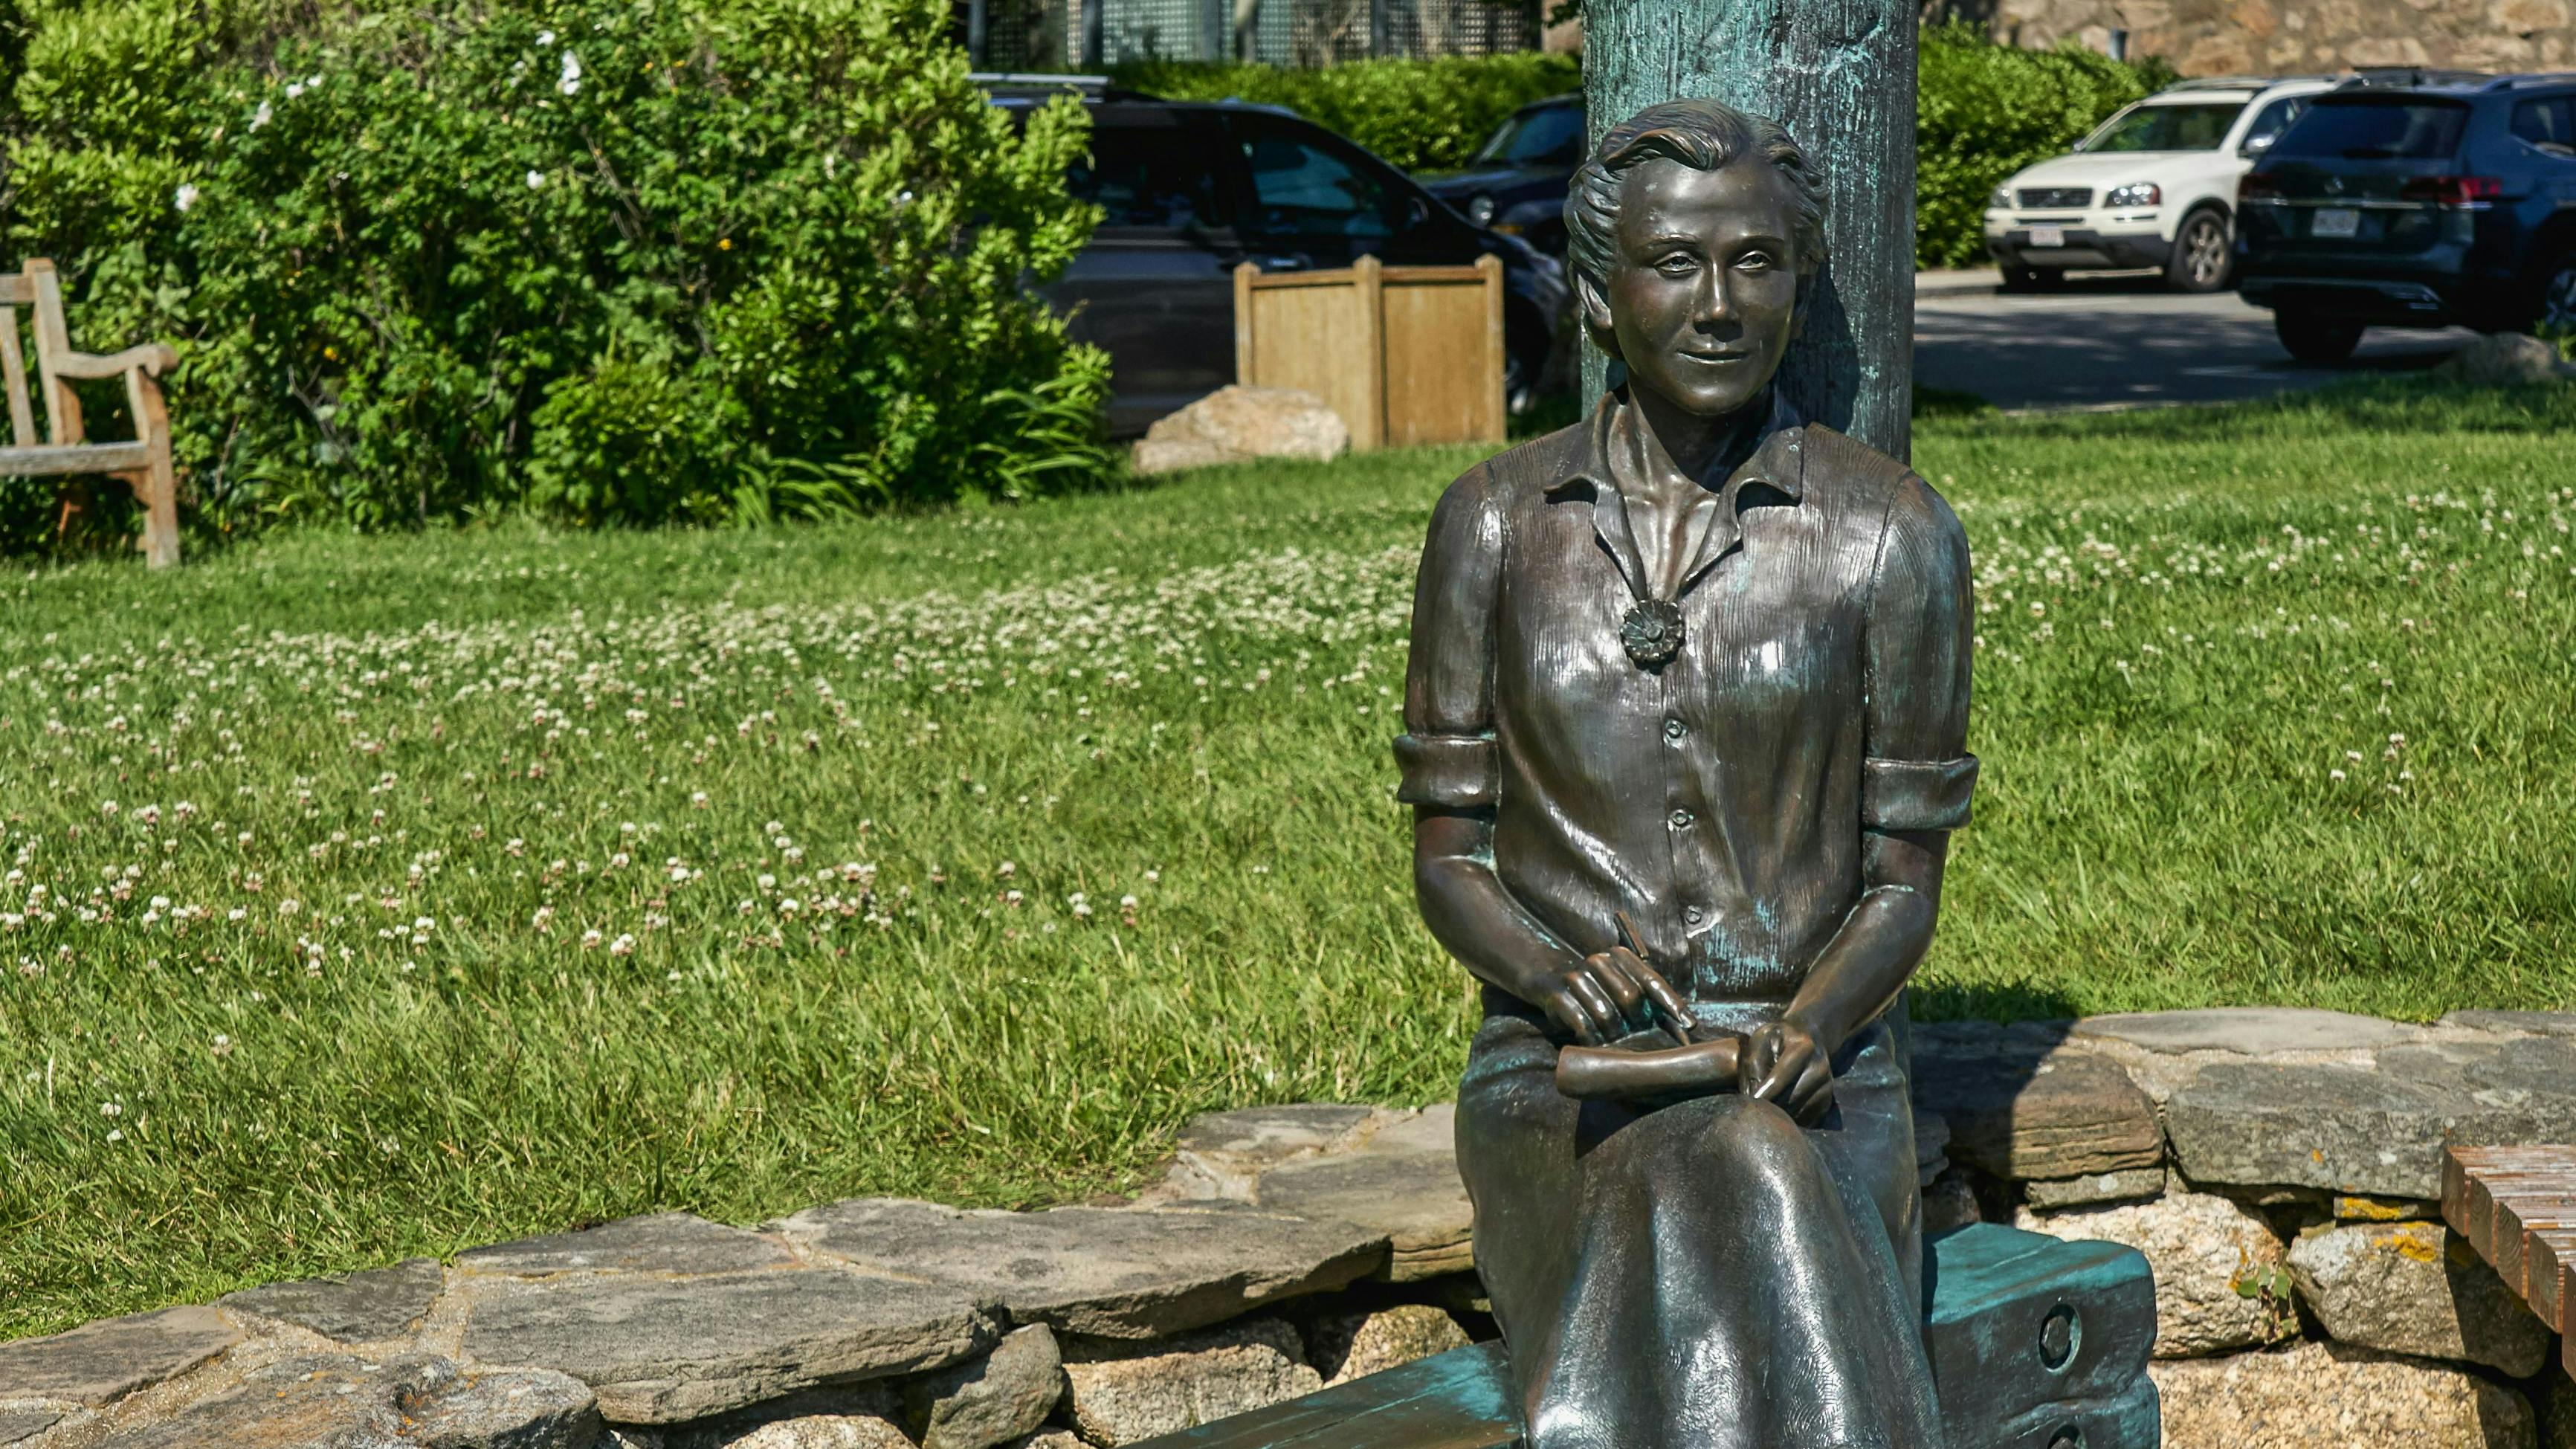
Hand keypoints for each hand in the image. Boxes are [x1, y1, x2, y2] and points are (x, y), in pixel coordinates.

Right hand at [1531, 946, 1673, 1045]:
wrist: (1549, 979)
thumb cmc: (1596, 988)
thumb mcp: (1621, 984)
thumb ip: (1649, 1000)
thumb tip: (1685, 1026)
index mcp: (1620, 956)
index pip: (1652, 981)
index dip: (1671, 1003)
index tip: (1688, 1024)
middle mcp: (1599, 962)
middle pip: (1630, 997)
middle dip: (1636, 1022)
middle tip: (1636, 1036)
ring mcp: (1577, 977)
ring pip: (1606, 1015)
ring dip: (1612, 1034)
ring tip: (1613, 1041)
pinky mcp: (1559, 995)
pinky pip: (1581, 1024)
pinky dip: (1591, 1039)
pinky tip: (1595, 1043)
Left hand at [1743, 1015, 1836, 1124]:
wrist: (1808, 1037)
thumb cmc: (1777, 1039)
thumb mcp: (1760, 1040)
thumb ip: (1753, 1064)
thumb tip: (1752, 1095)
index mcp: (1803, 1047)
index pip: (1779, 1079)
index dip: (1762, 1094)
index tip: (1748, 1103)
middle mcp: (1820, 1067)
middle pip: (1789, 1098)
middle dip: (1769, 1106)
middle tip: (1754, 1109)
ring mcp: (1827, 1085)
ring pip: (1797, 1111)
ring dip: (1779, 1114)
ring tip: (1765, 1108)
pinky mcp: (1827, 1100)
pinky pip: (1806, 1118)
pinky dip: (1791, 1118)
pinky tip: (1779, 1110)